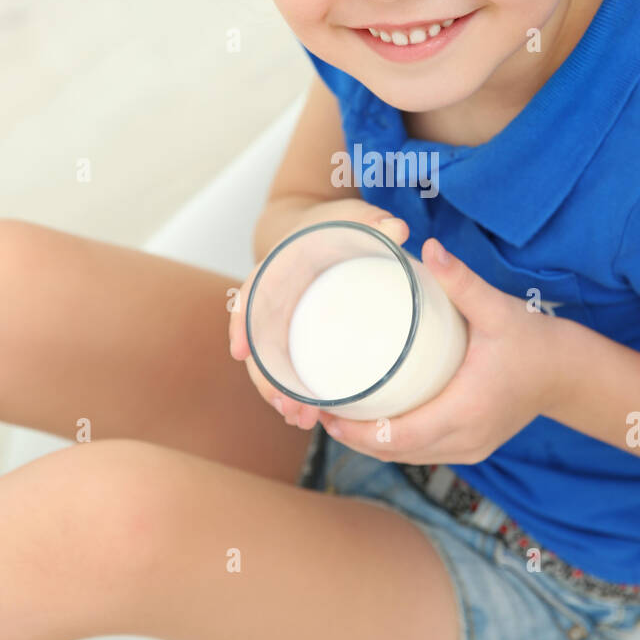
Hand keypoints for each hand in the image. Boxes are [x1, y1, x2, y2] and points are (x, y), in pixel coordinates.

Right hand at [228, 198, 409, 431]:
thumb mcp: (354, 218)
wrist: (327, 230)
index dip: (242, 323)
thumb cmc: (337, 225)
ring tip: (302, 421)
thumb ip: (374, 221)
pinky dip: (296, 391)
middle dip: (267, 378)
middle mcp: (274, 298)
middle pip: (260, 341)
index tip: (240, 353)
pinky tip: (309, 416)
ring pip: (272, 362)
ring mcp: (285, 321)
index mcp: (278, 267)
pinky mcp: (299, 337)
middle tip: (289, 408)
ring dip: (280, 394)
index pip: (250, 294)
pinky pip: (290, 366)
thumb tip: (398, 230)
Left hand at [318, 236, 564, 463]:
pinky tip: (372, 423)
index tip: (325, 411)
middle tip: (318, 407)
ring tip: (336, 415)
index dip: (356, 431)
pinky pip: (423, 452)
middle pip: (394, 451)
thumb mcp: (498, 310)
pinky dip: (394, 442)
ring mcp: (470, 449)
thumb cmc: (534, 341)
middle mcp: (465, 439)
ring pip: (407, 456)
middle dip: (353, 436)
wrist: (570, 374)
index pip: (397, 436)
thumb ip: (462, 282)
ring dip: (371, 442)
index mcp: (465, 411)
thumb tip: (428, 247)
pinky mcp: (472, 447)